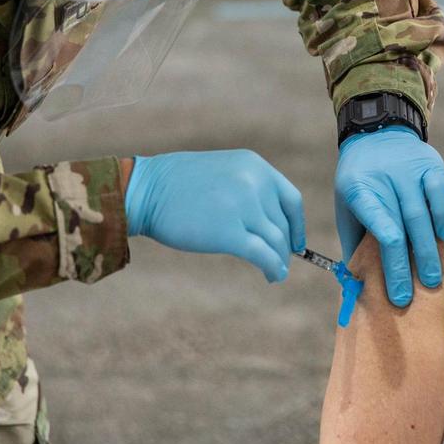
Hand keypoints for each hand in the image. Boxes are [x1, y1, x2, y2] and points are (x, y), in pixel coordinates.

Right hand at [124, 150, 305, 281]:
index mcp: (255, 166)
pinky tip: (272, 276)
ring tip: (276, 273)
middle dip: (284, 247)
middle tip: (279, 262)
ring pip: (276, 241)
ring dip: (279, 260)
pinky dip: (273, 268)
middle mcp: (255, 183)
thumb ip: (249, 190)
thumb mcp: (223, 172)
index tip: (296, 242)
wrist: (146, 190)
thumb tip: (271, 225)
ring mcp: (244, 207)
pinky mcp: (230, 233)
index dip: (297, 225)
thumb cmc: (177, 185)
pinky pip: (263, 254)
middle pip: (283, 224)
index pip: (291, 200)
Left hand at [335, 126, 443, 306]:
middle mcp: (385, 180)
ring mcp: (410, 171)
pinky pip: (440, 196)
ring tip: (433, 279)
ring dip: (429, 251)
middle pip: (402, 229)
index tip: (396, 292)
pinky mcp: (431, 165)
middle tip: (414, 296)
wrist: (377, 132)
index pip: (379, 229)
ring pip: (423, 216)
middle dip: (408, 267)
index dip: (389, 263)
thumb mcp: (346, 205)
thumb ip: (353, 240)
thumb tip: (357, 282)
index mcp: (360, 190)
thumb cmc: (360, 180)